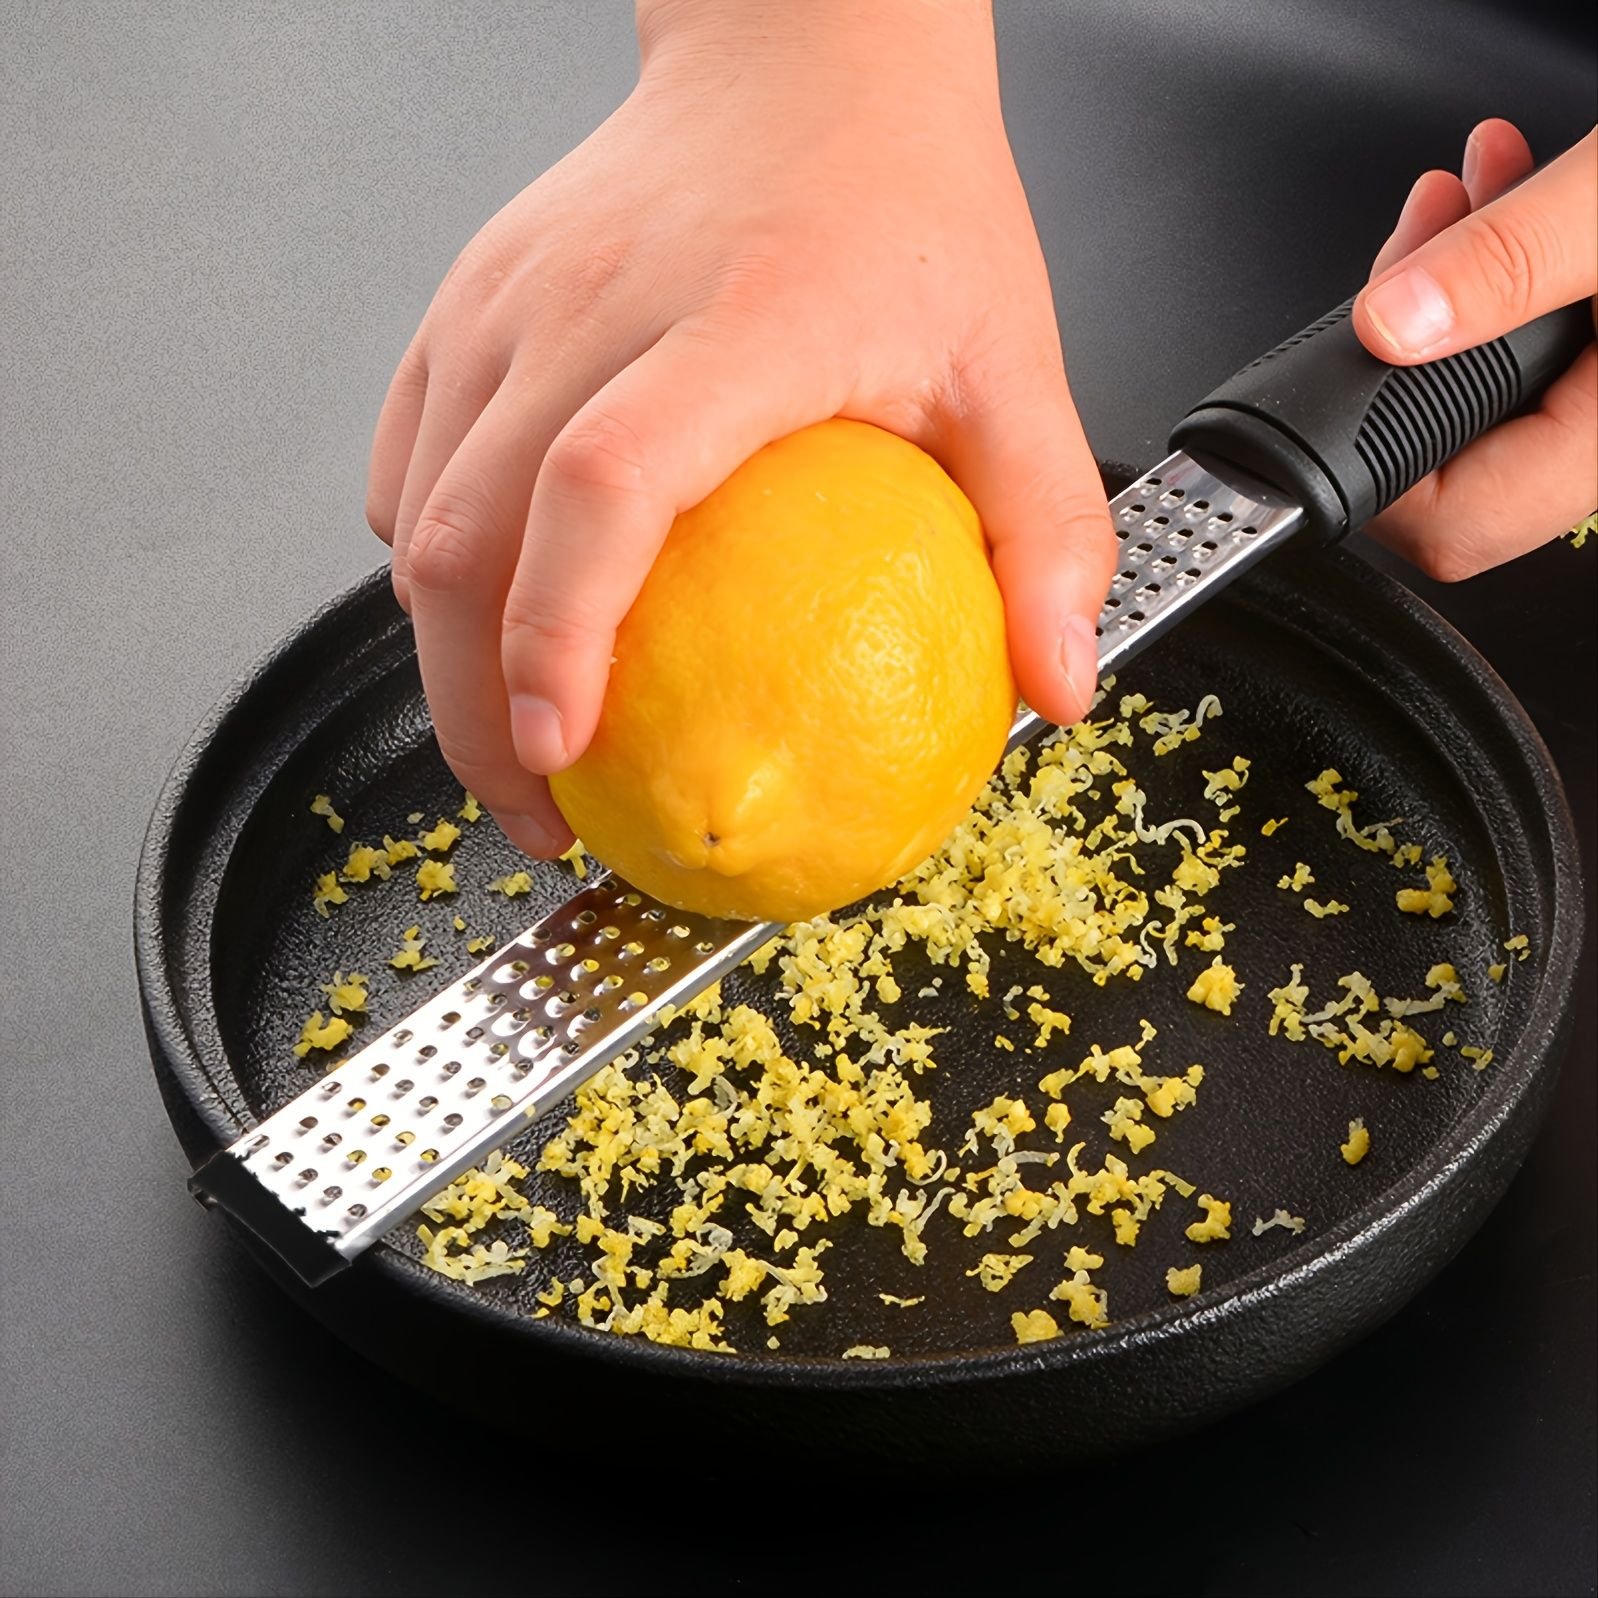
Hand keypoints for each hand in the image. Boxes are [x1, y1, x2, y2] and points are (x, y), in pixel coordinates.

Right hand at [365, 0, 1111, 858]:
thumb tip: (1061, 691)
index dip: (560, 631)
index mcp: (738, 322)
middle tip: (536, 812)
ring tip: (506, 746)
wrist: (804, 57)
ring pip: (415, 509)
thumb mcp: (1013, 364)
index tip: (560, 747)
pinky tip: (487, 622)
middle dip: (469, 709)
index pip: (606, 484)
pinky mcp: (469, 301)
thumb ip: (1049, 530)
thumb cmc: (904, 203)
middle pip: (466, 530)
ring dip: (440, 655)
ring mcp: (511, 299)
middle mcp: (596, 305)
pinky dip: (428, 564)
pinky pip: (406, 457)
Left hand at [1352, 120, 1595, 580]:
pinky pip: (1531, 348)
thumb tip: (1394, 324)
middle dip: (1407, 342)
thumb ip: (1515, 263)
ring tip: (1463, 192)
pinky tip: (1505, 193)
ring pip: (1487, 390)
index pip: (1455, 523)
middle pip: (1453, 456)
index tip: (1348, 376)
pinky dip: (1500, 274)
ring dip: (1451, 286)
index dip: (1379, 469)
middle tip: (1418, 240)